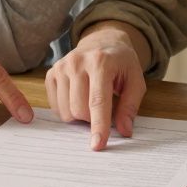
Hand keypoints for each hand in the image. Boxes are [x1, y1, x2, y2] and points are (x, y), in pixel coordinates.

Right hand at [45, 22, 147, 149]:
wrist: (102, 41)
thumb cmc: (121, 63)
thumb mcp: (135, 80)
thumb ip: (130, 106)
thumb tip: (124, 130)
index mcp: (101, 62)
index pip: (98, 101)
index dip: (99, 126)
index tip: (98, 145)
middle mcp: (77, 62)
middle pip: (78, 109)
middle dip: (91, 120)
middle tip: (103, 110)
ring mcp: (61, 66)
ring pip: (65, 111)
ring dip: (79, 116)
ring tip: (91, 101)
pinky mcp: (51, 73)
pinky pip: (55, 106)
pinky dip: (68, 110)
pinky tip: (78, 97)